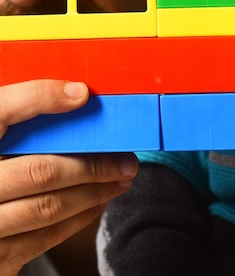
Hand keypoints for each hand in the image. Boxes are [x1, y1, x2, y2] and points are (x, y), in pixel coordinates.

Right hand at [0, 80, 137, 275]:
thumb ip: (20, 112)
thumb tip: (76, 94)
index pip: (2, 110)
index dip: (41, 97)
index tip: (81, 94)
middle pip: (40, 170)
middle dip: (91, 165)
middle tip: (125, 158)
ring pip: (47, 207)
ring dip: (93, 193)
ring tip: (121, 178)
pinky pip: (40, 238)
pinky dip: (76, 219)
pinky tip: (97, 203)